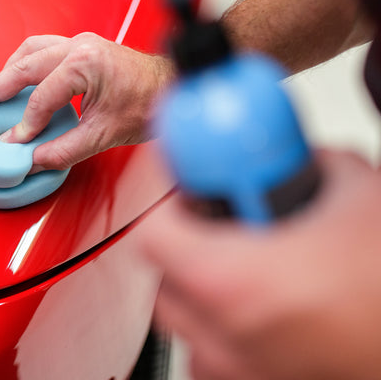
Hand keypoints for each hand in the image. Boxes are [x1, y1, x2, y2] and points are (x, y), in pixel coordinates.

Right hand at [0, 33, 174, 170]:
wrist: (172, 86)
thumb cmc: (149, 102)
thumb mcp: (105, 133)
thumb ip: (65, 149)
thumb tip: (35, 158)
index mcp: (85, 63)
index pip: (41, 97)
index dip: (25, 124)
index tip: (13, 142)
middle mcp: (79, 47)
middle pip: (24, 66)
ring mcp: (81, 43)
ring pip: (30, 50)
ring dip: (8, 71)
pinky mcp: (83, 47)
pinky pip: (43, 49)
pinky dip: (25, 64)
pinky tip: (18, 79)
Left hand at [141, 149, 380, 379]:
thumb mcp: (357, 190)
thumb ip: (308, 163)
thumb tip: (287, 154)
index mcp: (236, 281)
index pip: (155, 231)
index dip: (168, 197)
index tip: (183, 181)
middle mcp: (230, 336)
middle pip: (164, 278)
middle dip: (181, 240)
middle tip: (211, 216)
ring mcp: (247, 373)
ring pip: (186, 321)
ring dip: (198, 284)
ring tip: (239, 259)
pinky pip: (216, 354)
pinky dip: (223, 325)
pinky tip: (263, 304)